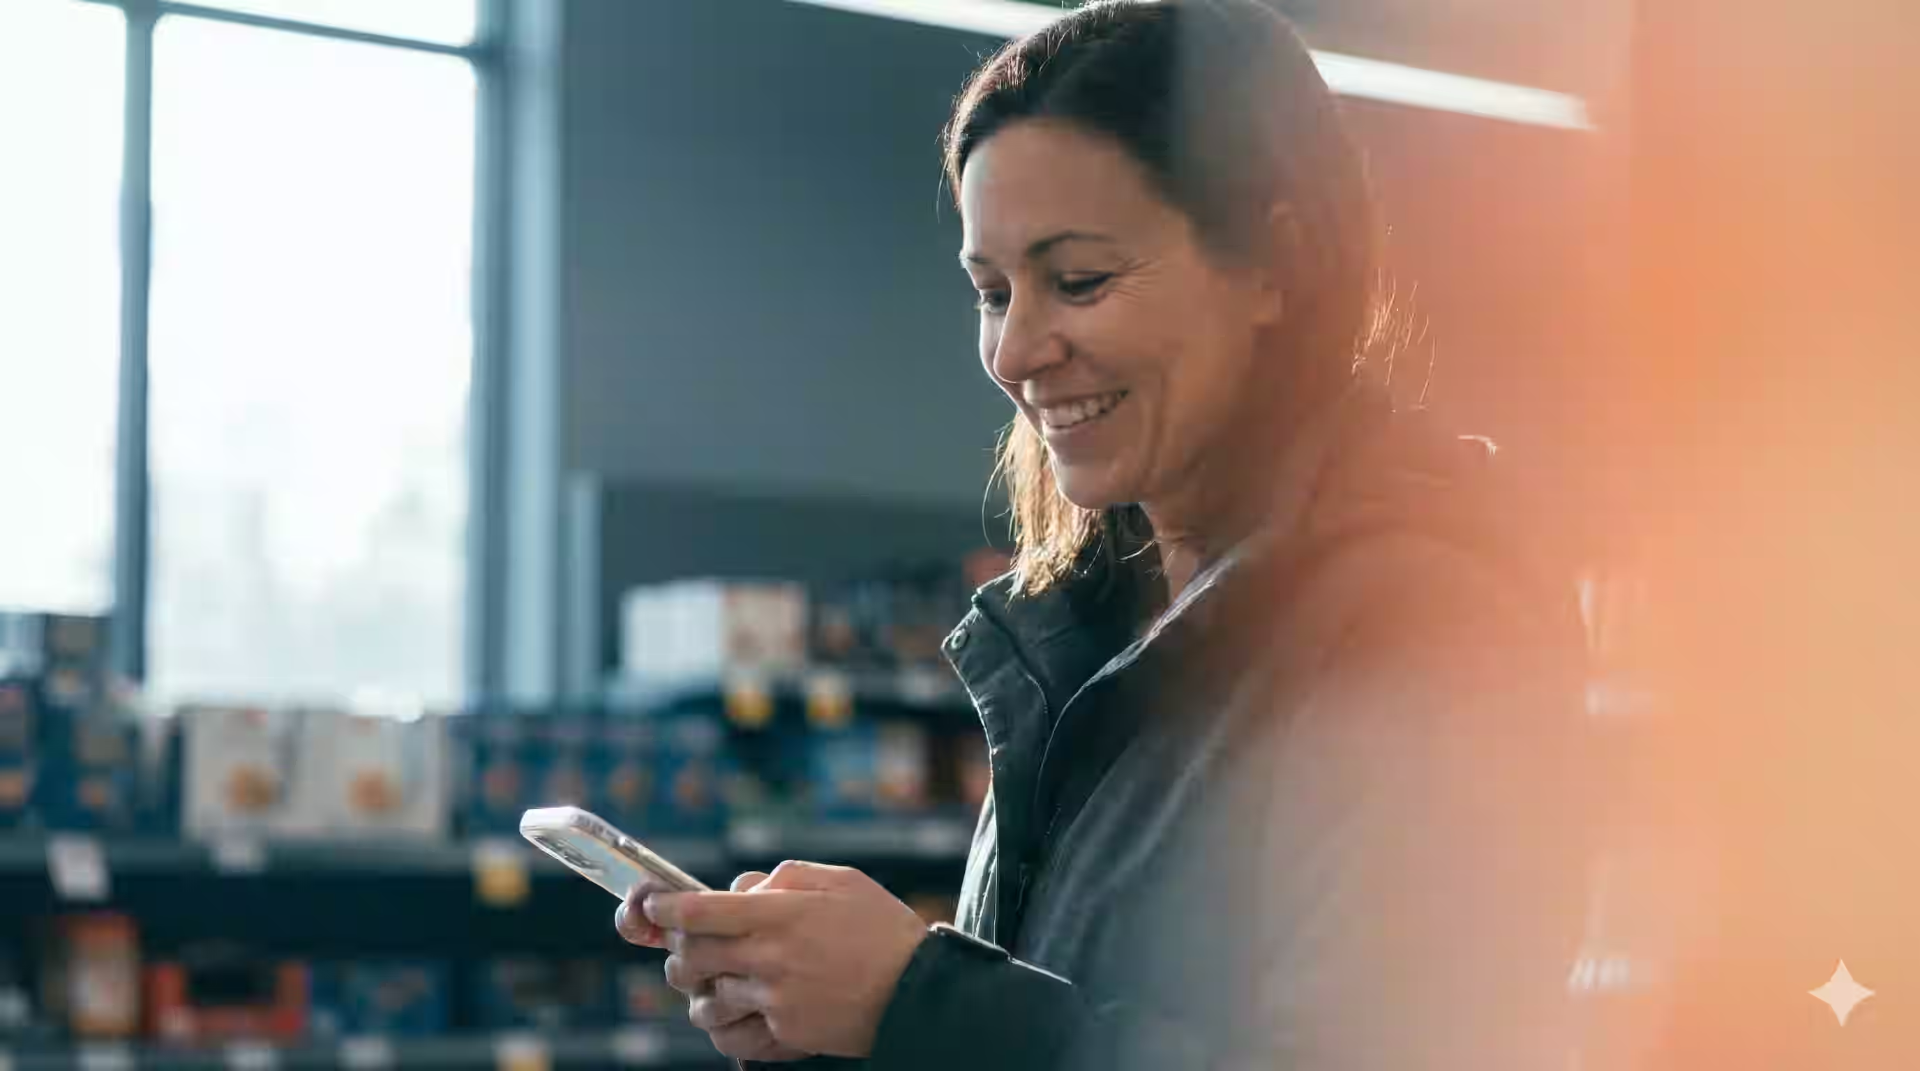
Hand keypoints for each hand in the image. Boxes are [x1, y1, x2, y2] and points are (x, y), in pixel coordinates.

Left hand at [647, 860, 930, 1057]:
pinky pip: (729, 1038)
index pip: (697, 911)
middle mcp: (770, 958)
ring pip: (702, 1001)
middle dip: (676, 949)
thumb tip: (742, 888)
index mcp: (780, 915)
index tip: (652, 904)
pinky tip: (734, 1013)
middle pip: (689, 957)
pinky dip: (721, 1028)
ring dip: (698, 989)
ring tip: (714, 980)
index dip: (663, 907)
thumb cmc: (882, 929)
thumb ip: (785, 877)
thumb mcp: (841, 881)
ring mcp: (775, 1001)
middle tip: (686, 944)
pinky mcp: (785, 1034)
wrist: (919, 990)